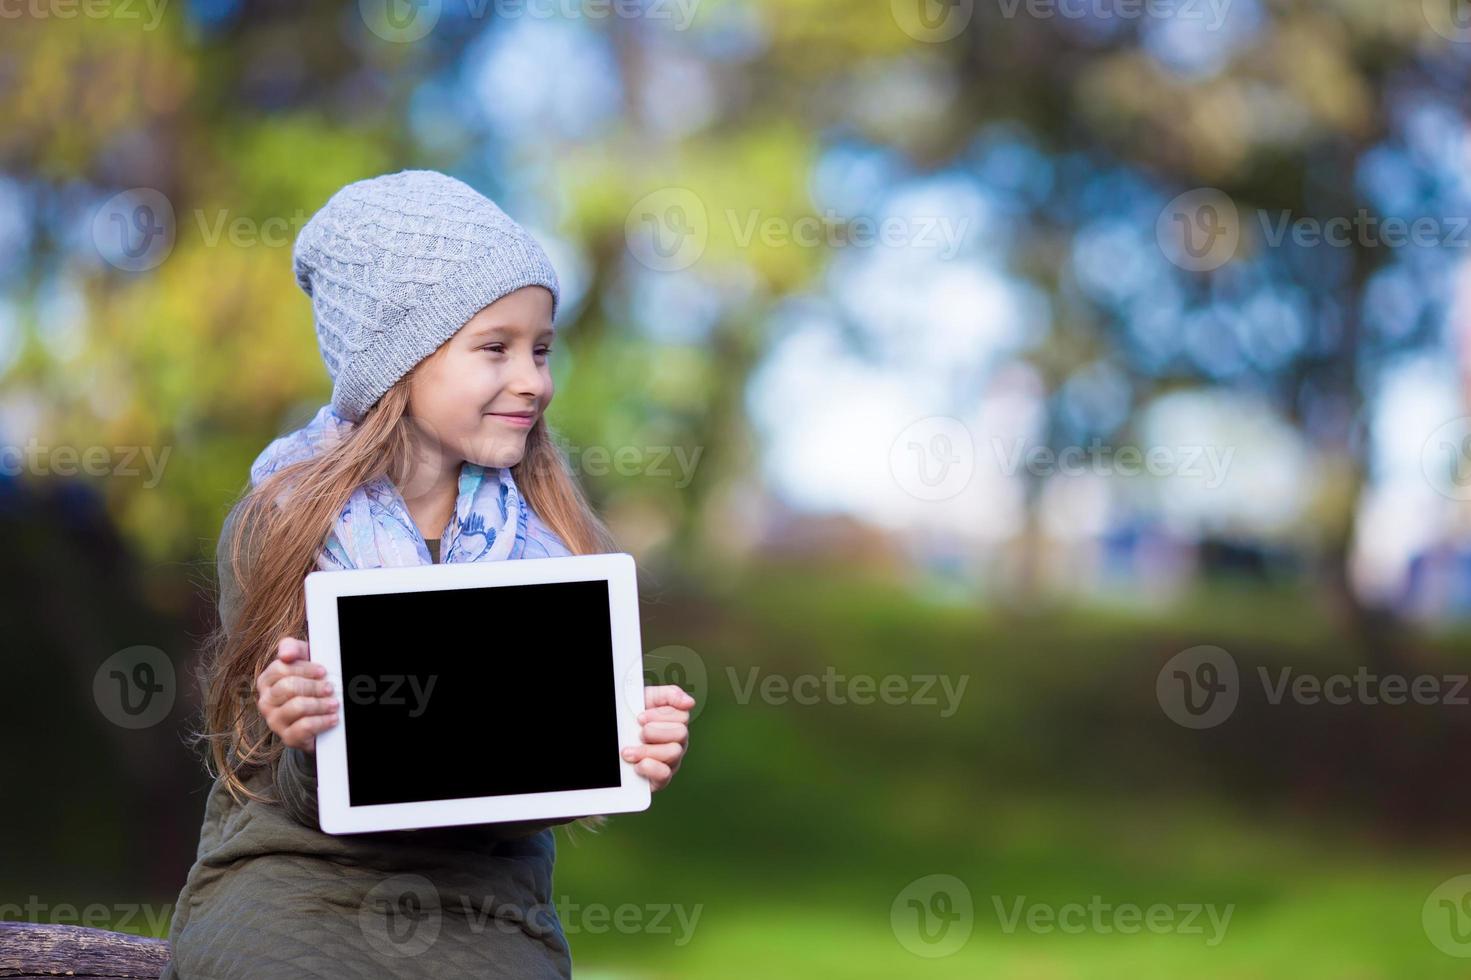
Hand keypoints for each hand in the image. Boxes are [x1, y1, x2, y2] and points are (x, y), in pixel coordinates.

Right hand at [256, 637, 338, 751]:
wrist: (317, 719)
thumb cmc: (310, 683)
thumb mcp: (304, 661)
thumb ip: (294, 648)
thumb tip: (285, 654)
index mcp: (267, 680)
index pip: (281, 668)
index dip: (304, 668)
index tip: (322, 671)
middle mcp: (266, 701)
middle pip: (288, 687)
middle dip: (313, 686)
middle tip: (329, 688)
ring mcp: (274, 721)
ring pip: (297, 706)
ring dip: (320, 704)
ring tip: (334, 703)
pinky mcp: (287, 738)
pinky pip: (304, 727)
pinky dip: (322, 721)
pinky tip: (332, 718)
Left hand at [622, 685, 693, 791]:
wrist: (615, 737)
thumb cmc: (631, 717)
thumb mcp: (647, 699)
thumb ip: (669, 695)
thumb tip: (690, 702)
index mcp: (676, 722)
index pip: (682, 716)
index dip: (660, 715)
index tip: (640, 717)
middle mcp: (677, 741)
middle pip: (681, 733)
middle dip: (655, 731)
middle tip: (638, 733)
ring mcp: (671, 761)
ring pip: (674, 753)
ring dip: (647, 750)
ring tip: (628, 751)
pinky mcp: (660, 779)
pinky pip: (665, 775)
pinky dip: (650, 768)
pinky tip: (637, 765)